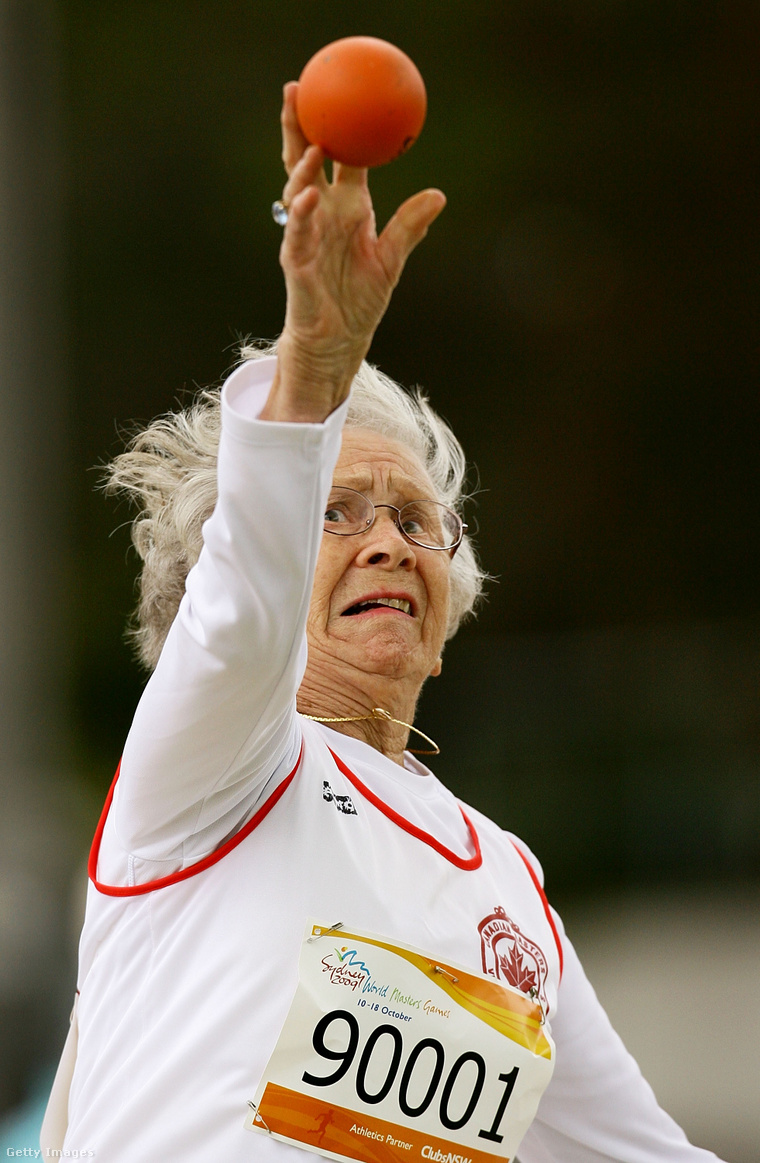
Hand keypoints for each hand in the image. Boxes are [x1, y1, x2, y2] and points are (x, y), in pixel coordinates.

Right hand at [261, 82, 445, 422]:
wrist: (338, 342)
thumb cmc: (358, 302)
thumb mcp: (391, 259)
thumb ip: (410, 225)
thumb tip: (438, 195)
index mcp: (345, 209)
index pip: (338, 159)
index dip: (336, 126)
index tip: (337, 90)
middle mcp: (322, 216)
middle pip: (305, 162)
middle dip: (298, 126)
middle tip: (296, 89)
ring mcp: (306, 236)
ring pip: (297, 191)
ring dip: (302, 167)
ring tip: (311, 144)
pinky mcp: (297, 263)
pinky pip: (298, 233)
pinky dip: (303, 214)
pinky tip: (309, 197)